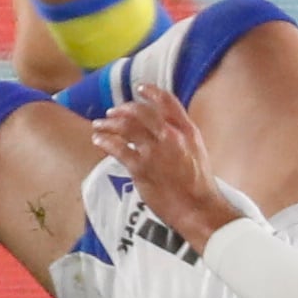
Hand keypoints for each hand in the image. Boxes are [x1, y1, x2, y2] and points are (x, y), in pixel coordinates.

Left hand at [90, 85, 243, 249]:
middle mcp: (171, 136)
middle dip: (123, 109)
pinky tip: (98, 140)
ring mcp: (155, 151)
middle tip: (112, 112)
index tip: (140, 88)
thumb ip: (181, 135)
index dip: (151, 92)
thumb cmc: (198, 184)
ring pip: (125, 127)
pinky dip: (105, 141)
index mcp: (187, 131)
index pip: (168, 101)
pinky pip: (117, 148)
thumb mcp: (197, 151)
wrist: (198, 209)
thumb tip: (164, 125)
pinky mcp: (141, 168)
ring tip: (99, 125)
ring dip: (108, 124)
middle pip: (140, 111)